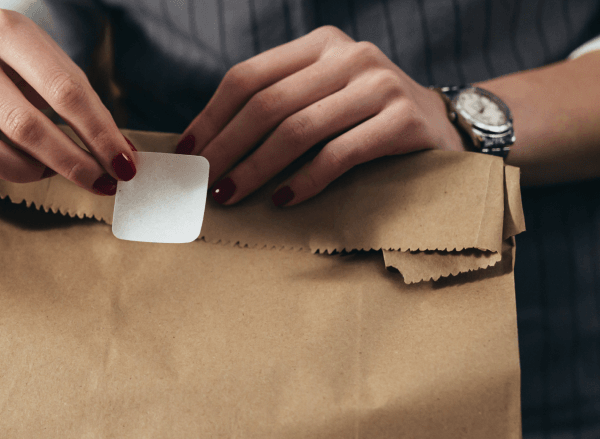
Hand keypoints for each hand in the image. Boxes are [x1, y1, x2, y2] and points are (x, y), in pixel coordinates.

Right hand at [0, 9, 135, 194]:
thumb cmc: (24, 67)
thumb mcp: (55, 68)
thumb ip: (85, 107)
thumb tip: (120, 156)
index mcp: (6, 30)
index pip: (62, 89)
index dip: (98, 133)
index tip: (123, 164)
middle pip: (23, 124)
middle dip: (70, 161)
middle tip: (98, 180)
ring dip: (22, 171)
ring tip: (43, 169)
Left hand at [179, 25, 464, 206]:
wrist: (443, 128)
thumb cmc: (363, 119)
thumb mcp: (321, 96)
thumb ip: (276, 106)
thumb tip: (203, 146)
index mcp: (320, 45)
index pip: (249, 76)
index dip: (212, 116)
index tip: (188, 151)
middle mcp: (350, 56)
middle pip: (268, 103)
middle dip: (228, 147)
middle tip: (204, 182)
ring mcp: (380, 85)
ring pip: (299, 129)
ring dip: (257, 168)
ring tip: (231, 195)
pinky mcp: (403, 121)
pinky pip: (339, 154)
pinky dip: (304, 181)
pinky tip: (282, 201)